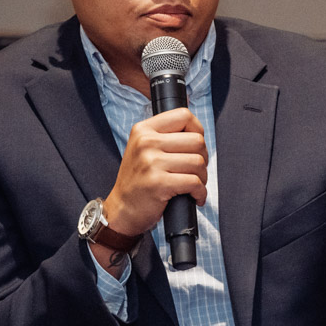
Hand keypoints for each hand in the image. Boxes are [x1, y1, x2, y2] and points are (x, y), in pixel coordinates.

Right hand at [102, 108, 207, 237]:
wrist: (122, 209)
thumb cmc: (138, 181)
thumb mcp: (143, 149)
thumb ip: (165, 136)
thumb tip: (198, 133)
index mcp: (143, 130)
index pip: (183, 115)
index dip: (198, 130)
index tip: (196, 146)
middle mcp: (146, 142)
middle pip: (196, 140)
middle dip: (203, 158)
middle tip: (196, 170)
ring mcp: (151, 162)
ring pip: (198, 162)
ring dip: (203, 177)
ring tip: (194, 185)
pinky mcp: (158, 183)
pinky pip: (194, 183)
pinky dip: (200, 193)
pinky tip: (195, 196)